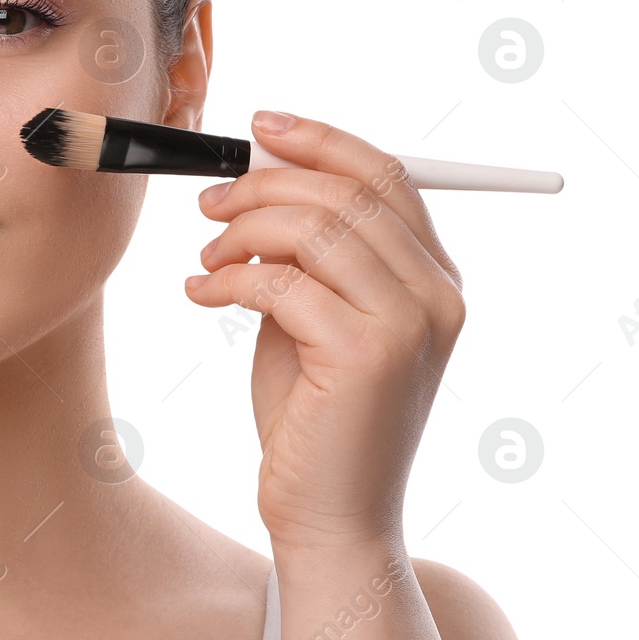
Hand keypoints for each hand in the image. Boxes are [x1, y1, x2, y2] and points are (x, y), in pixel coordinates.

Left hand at [182, 111, 465, 553]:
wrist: (330, 515)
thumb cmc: (313, 415)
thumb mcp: (312, 314)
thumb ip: (305, 251)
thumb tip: (261, 172)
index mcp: (437, 278)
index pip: (386, 175)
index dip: (320, 140)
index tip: (261, 124)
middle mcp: (437, 294)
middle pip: (346, 192)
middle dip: (264, 185)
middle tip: (209, 206)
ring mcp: (409, 324)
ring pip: (312, 229)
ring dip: (241, 233)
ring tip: (206, 262)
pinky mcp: (366, 355)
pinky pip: (280, 284)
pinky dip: (227, 281)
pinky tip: (201, 295)